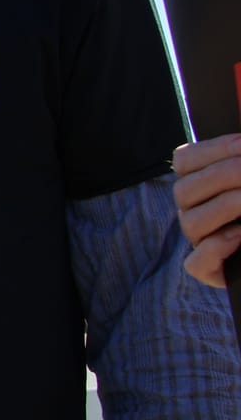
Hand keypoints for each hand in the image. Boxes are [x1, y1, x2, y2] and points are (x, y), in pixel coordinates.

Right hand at [173, 135, 240, 287]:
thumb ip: (240, 164)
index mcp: (200, 183)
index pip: (184, 160)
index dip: (214, 150)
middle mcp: (193, 210)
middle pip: (184, 189)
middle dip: (225, 175)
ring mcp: (200, 240)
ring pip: (190, 222)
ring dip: (226, 206)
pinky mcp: (210, 270)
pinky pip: (196, 263)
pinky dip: (217, 248)